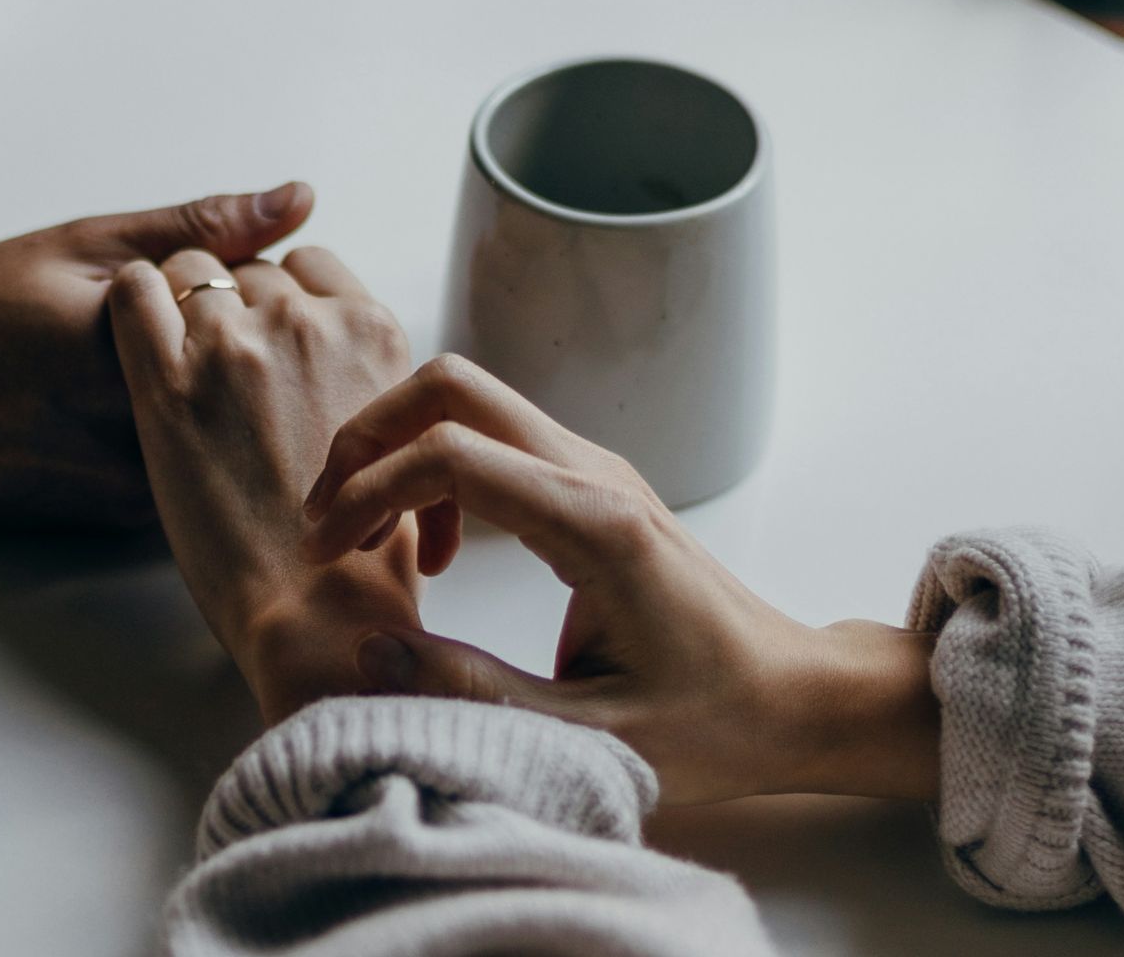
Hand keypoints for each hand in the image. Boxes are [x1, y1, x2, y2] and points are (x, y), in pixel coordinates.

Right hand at [0, 184, 314, 523]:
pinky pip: (198, 472)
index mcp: (143, 354)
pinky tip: (130, 408)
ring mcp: (140, 488)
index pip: (268, 316)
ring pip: (234, 436)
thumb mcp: (81, 246)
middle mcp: (148, 435)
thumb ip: (197, 228)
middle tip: (194, 315)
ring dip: (231, 400)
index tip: (214, 273)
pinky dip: (196, 439)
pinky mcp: (127, 520)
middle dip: (254, 347)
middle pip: (262, 385)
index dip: (255, 287)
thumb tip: (298, 199)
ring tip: (151, 366)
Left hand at [107, 246, 419, 723]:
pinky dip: (131, 302)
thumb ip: (368, 379)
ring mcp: (236, 344)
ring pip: (190, 269)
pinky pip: (133, 289)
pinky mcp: (168, 380)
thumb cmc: (361, 550)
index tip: (266, 336)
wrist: (316, 610)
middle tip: (218, 370)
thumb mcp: (398, 438)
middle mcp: (308, 323)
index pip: (311, 264)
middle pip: (250, 269)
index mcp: (372, 332)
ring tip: (176, 365)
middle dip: (231, 306)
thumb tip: (340, 363)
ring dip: (179, 305)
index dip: (281, 296)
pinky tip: (134, 342)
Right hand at [300, 355, 940, 805]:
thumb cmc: (714, 723)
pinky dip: (437, 471)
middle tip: (329, 520)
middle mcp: (595, 474)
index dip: (367, 491)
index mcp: (595, 525)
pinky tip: (435, 553)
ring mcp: (597, 469)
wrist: (796, 698)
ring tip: (368, 539)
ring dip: (399, 451)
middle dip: (369, 437)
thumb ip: (473, 694)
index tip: (328, 552)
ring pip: (470, 401)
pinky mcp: (592, 484)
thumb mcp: (588, 737)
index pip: (451, 454)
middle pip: (453, 386)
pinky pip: (494, 439)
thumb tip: (369, 654)